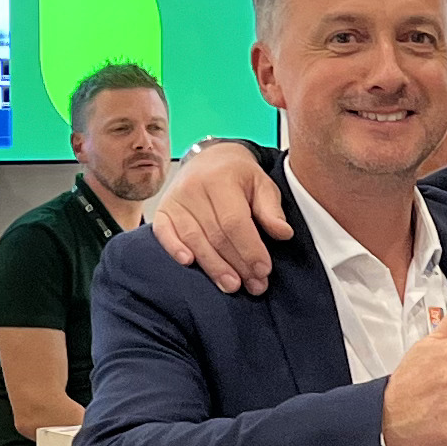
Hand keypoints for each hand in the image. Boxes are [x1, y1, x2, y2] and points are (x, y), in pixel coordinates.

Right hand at [147, 141, 292, 293]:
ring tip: (232, 286)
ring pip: (193, 239)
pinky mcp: (162, 211)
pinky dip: (174, 249)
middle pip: (215, 235)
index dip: (250, 249)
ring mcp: (175, 199)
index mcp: (221, 179)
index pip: (234, 221)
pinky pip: (164, 233)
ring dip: (213, 267)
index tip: (263, 270)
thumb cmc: (239, 177)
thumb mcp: (262, 185)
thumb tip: (283, 233)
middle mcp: (194, 188)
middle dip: (237, 264)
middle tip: (254, 285)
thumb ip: (271, 210)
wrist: (210, 160)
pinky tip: (188, 263)